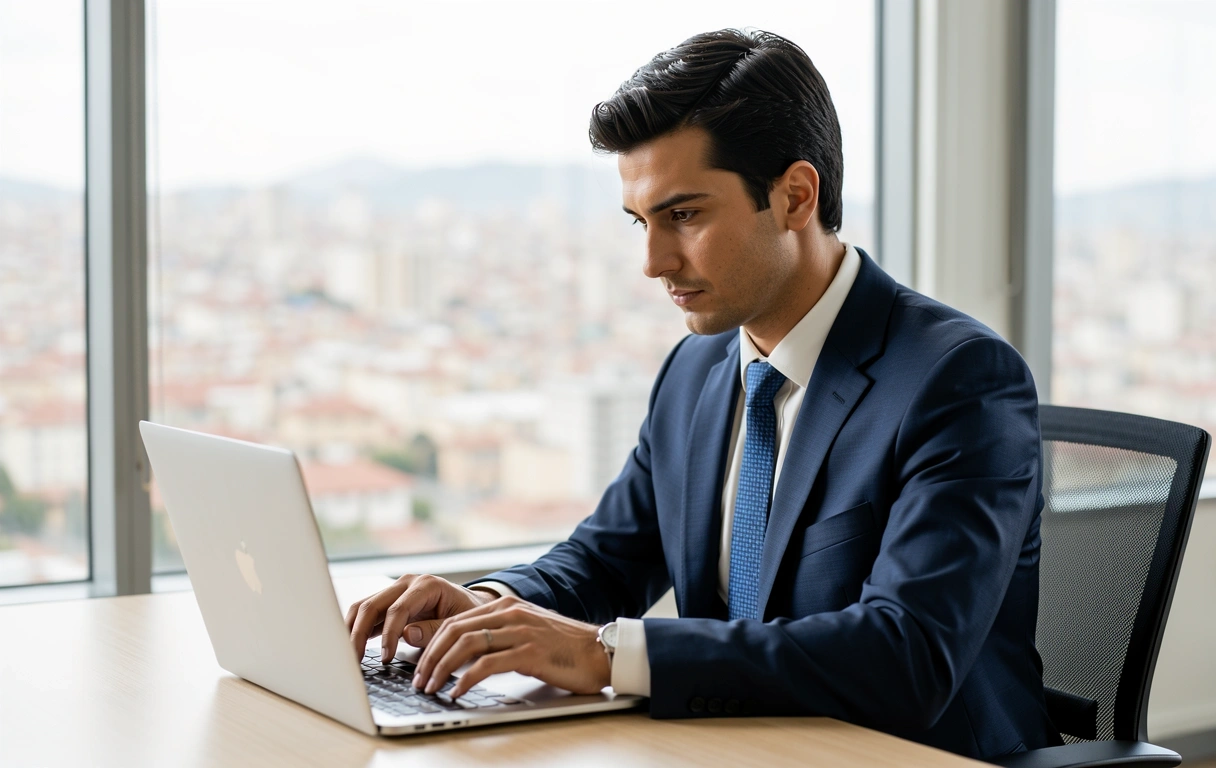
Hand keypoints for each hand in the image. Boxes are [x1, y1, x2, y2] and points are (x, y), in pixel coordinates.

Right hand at [344, 574, 496, 661]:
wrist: (472, 606)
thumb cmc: (468, 614)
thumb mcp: (459, 623)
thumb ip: (434, 629)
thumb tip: (406, 634)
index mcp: (426, 585)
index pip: (398, 609)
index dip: (389, 635)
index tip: (386, 658)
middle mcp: (407, 583)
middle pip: (372, 605)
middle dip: (358, 634)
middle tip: (354, 661)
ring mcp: (395, 591)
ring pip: (363, 607)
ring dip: (351, 631)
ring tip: (346, 657)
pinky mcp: (389, 603)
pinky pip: (366, 614)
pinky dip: (356, 630)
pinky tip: (351, 648)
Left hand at [411, 595, 610, 699]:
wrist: (600, 652)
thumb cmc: (564, 648)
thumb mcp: (526, 632)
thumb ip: (498, 636)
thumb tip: (463, 655)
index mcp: (506, 606)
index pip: (456, 621)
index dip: (432, 643)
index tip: (421, 665)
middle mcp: (510, 613)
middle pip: (454, 630)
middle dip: (430, 657)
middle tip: (419, 680)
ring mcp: (520, 631)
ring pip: (466, 645)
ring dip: (441, 668)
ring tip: (431, 687)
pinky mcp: (530, 653)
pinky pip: (487, 664)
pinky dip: (466, 679)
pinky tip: (458, 691)